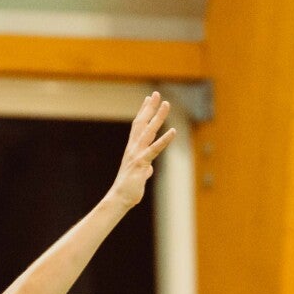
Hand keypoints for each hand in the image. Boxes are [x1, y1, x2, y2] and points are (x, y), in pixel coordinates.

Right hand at [104, 92, 175, 211]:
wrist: (119, 199)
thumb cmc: (129, 189)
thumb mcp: (139, 176)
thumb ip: (145, 169)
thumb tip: (149, 168)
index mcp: (132, 149)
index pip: (138, 126)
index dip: (144, 112)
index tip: (148, 99)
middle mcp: (133, 148)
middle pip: (142, 123)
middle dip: (150, 108)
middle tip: (156, 93)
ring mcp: (137, 154)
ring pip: (149, 131)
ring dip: (158, 117)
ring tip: (166, 104)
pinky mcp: (142, 163)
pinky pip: (154, 149)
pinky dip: (164, 140)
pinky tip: (173, 131)